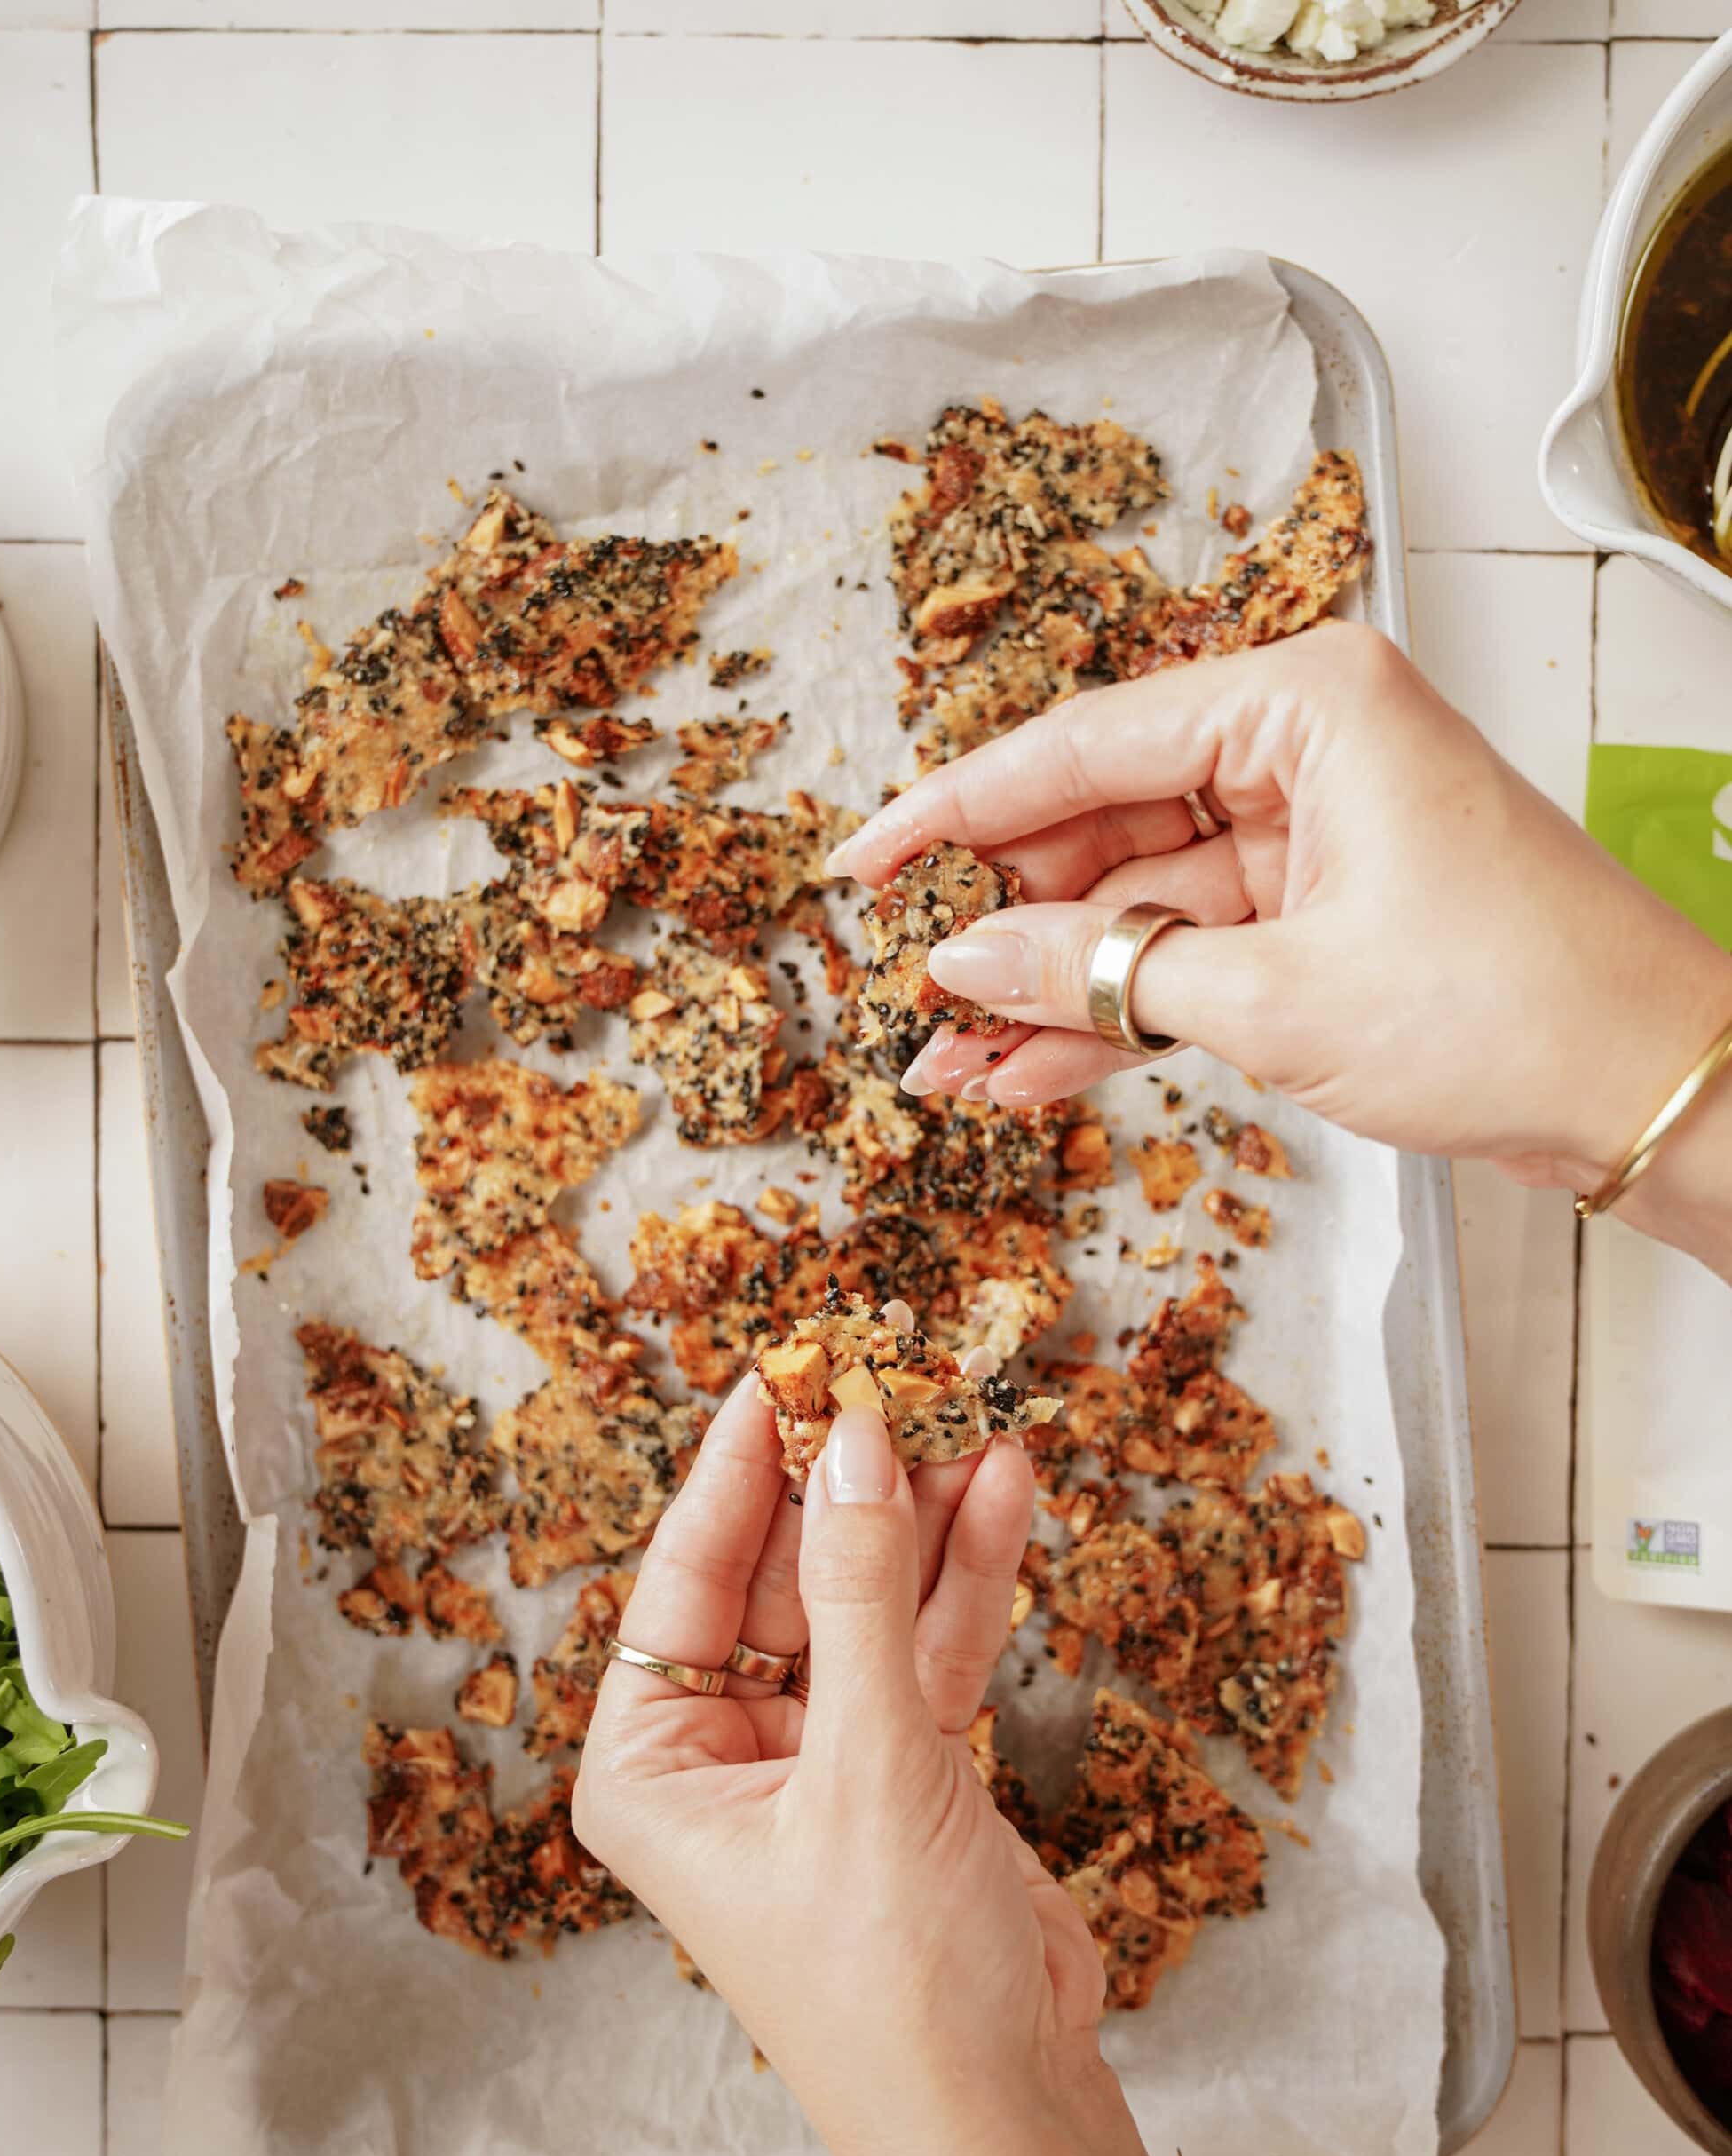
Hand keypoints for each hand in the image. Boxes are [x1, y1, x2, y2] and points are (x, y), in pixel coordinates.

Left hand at [573, 1374, 1182, 2155]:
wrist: (1007, 2119)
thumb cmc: (895, 1992)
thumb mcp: (867, 1770)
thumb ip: (865, 1597)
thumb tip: (859, 1443)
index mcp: (651, 1763)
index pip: (684, 1575)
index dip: (738, 1467)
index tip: (782, 1367)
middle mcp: (724, 1751)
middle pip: (783, 1574)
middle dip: (847, 1481)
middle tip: (896, 1369)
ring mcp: (823, 1755)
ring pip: (867, 1599)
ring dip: (921, 1513)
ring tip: (971, 1410)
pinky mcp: (910, 1769)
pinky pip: (928, 1644)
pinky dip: (968, 1574)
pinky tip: (1004, 1491)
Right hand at [827, 623, 1731, 1275]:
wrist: (1654, 1090)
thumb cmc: (1512, 1007)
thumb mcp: (1276, 995)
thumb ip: (1100, 973)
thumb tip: (961, 965)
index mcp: (1303, 703)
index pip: (1084, 744)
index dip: (955, 811)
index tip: (863, 862)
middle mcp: (1302, 748)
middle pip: (1102, 824)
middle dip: (1003, 925)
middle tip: (909, 995)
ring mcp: (1311, 837)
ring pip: (1135, 907)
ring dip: (1048, 991)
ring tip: (946, 1068)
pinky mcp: (1322, 916)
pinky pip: (1186, 957)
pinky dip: (1117, 1017)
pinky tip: (1025, 1075)